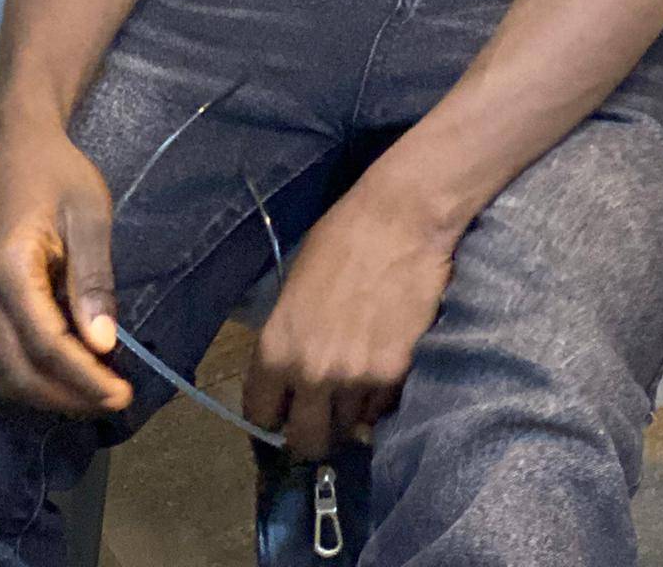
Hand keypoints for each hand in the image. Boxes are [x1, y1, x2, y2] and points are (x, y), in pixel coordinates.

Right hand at [0, 95, 135, 420]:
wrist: (16, 144)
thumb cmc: (57, 172)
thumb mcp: (88, 213)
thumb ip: (93, 278)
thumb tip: (104, 343)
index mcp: (7, 268)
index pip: (44, 344)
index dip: (83, 377)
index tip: (122, 394)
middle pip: (18, 372)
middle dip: (68, 396)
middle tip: (115, 401)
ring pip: (5, 373)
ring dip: (51, 393)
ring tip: (98, 393)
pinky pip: (1, 357)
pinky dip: (36, 375)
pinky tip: (72, 371)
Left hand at [242, 184, 455, 460]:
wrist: (402, 220)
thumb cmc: (341, 239)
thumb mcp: (294, 286)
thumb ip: (289, 338)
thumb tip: (289, 374)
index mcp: (277, 347)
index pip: (260, 415)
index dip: (270, 414)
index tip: (282, 409)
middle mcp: (313, 373)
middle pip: (306, 442)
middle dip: (310, 432)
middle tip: (321, 412)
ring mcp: (356, 379)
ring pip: (348, 427)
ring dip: (349, 411)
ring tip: (357, 377)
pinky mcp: (395, 375)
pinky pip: (382, 408)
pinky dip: (380, 397)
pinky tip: (382, 364)